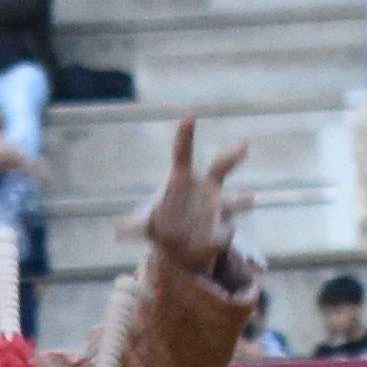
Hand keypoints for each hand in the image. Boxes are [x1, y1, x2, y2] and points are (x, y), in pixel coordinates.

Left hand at [133, 114, 253, 280]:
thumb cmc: (163, 227)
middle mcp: (207, 188)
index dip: (185, 135)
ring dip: (241, 200)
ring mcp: (220, 207)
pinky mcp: (226, 230)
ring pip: (236, 201)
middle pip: (221, 167)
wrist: (182, 249)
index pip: (183, 153)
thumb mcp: (146, 227)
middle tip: (244, 144)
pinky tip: (210, 242)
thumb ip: (134, 226)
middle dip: (233, 156)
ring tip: (249, 197)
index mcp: (183, 180)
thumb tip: (117, 231)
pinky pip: (225, 233)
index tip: (189, 116)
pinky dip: (220, 237)